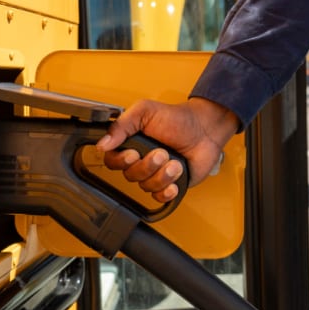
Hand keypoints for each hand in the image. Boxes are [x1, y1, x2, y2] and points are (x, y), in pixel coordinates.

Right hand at [96, 98, 238, 202]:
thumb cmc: (178, 118)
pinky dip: (166, 192)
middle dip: (148, 166)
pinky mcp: (170, 184)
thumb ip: (122, 125)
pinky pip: (160, 197)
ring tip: (175, 162)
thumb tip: (102, 144)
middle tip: (162, 153)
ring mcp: (155, 174)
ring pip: (147, 186)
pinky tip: (174, 184)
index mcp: (131, 144)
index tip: (134, 153)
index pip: (113, 162)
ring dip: (162, 175)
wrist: (205, 129)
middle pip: (130, 176)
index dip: (121, 162)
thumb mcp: (146, 112)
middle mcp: (141, 161)